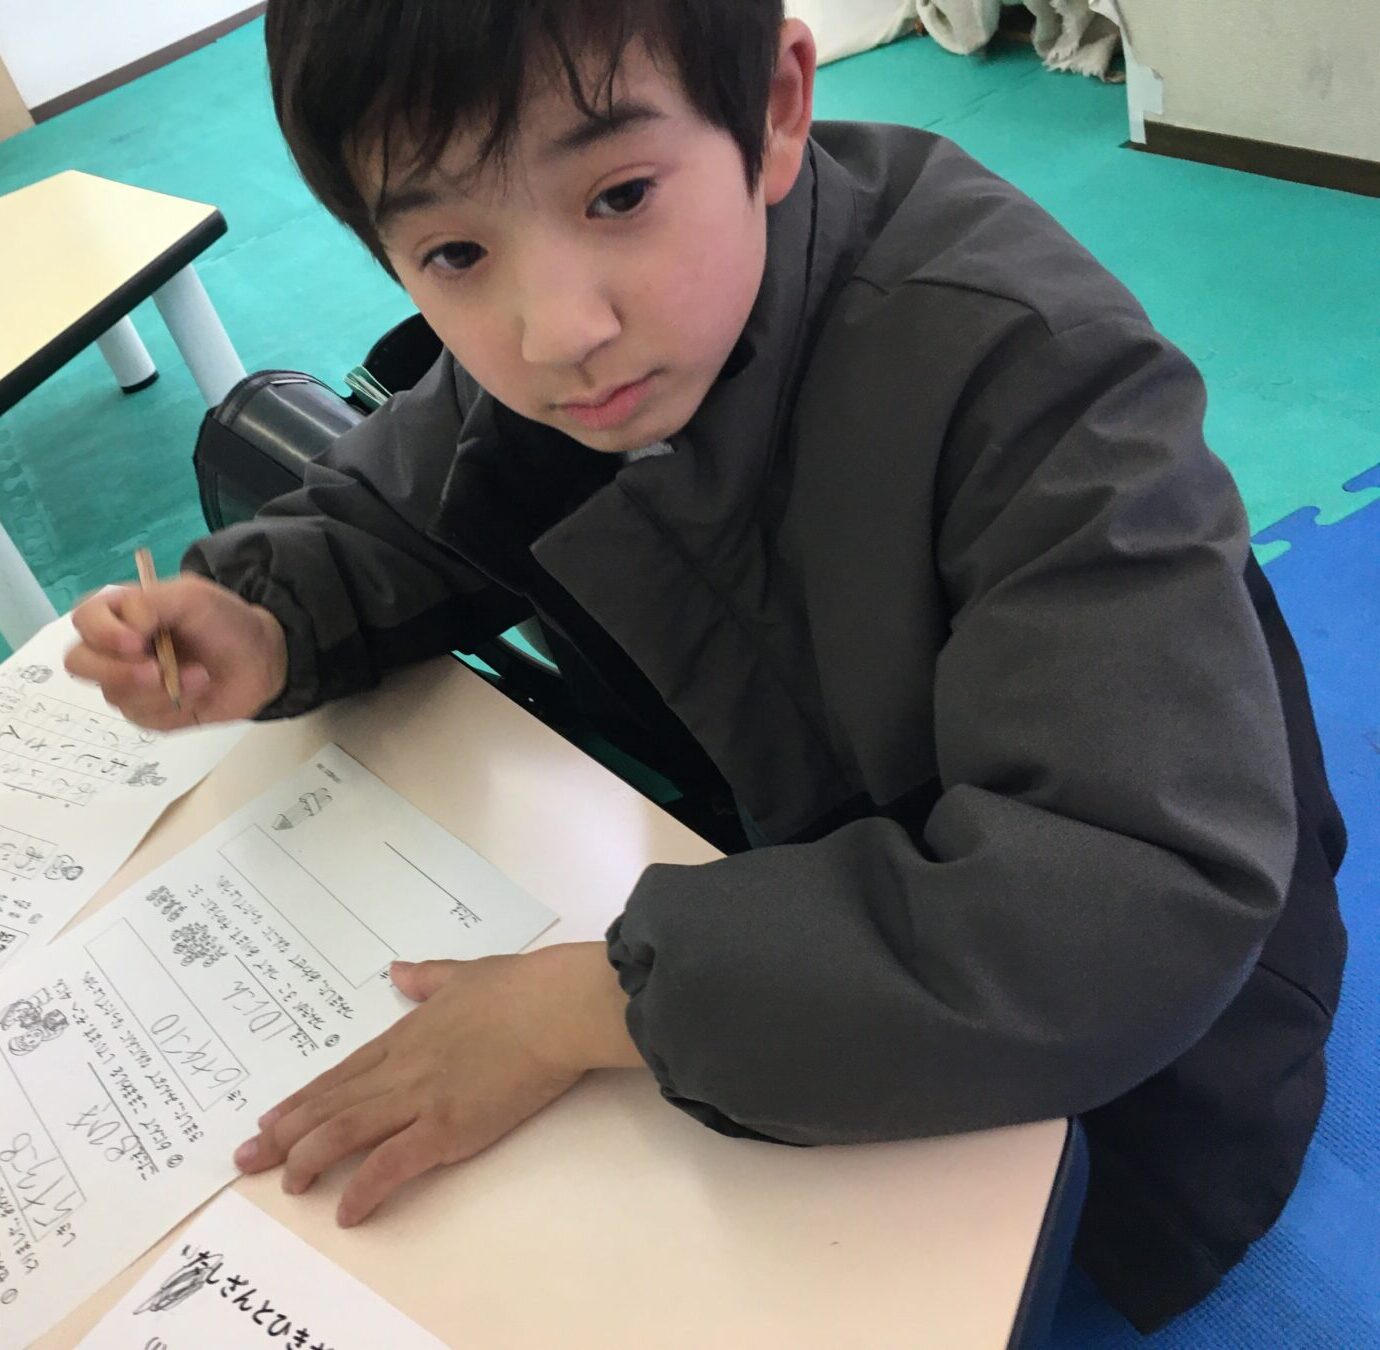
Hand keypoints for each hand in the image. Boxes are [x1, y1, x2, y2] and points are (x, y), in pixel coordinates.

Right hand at [65, 574, 287, 728]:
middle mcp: (116, 650)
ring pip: (114, 695)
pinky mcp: (149, 713)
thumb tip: (128, 625)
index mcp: (121, 614)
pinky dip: (174, 706)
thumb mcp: (192, 597)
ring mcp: (129, 684)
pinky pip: (143, 718)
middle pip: (80, 664)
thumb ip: (151, 602)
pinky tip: (199, 690)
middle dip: (117, 671)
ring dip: (159, 689)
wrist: (262, 659)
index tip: (137, 641)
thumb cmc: (224, 621)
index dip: (102, 633)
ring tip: (200, 676)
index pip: (84, 620)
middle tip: (156, 672)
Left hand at [233, 943, 641, 1225]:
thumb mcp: (465, 974)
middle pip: (329, 1106)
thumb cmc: (520, 987)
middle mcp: (401, 1069)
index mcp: (406, 1035)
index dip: (302, 1101)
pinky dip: (364, 1188)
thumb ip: (428, 978)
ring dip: (309, 1159)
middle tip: (246, 1159)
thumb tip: (399, 971)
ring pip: (345, 1132)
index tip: (269, 1120)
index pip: (341, 1074)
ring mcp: (420, 1099)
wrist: (553, 1007)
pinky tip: (346, 1211)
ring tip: (288, 1185)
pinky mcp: (446, 1128)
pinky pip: (392, 1164)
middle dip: (284, 1135)